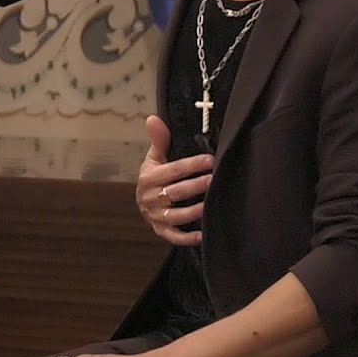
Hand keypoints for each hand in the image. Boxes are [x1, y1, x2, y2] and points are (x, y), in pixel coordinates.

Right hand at [136, 114, 213, 246]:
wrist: (142, 200)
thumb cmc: (154, 176)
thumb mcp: (154, 157)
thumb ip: (159, 139)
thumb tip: (153, 118)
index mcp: (149, 177)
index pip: (172, 170)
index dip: (191, 165)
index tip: (210, 160)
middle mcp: (151, 198)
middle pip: (176, 192)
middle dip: (196, 186)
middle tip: (215, 179)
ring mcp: (155, 216)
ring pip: (176, 215)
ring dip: (194, 210)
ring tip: (212, 203)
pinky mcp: (160, 230)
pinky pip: (174, 236)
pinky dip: (187, 238)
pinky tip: (203, 234)